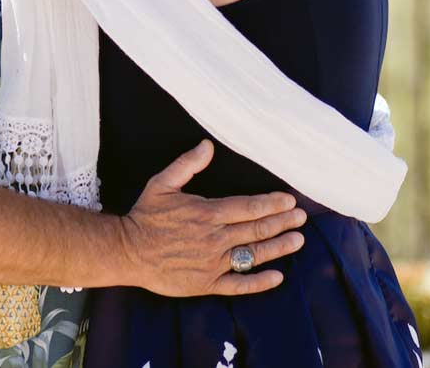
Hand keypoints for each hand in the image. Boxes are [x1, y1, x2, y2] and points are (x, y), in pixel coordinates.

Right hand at [117, 140, 305, 296]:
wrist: (127, 251)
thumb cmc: (145, 216)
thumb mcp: (162, 184)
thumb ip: (187, 165)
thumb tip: (207, 145)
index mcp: (207, 213)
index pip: (249, 207)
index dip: (273, 204)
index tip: (290, 201)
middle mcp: (215, 238)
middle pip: (258, 229)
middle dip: (283, 222)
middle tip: (301, 217)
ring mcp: (213, 263)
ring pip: (254, 255)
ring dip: (279, 247)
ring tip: (298, 240)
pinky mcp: (208, 283)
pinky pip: (240, 284)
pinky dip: (260, 282)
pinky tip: (278, 276)